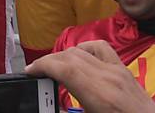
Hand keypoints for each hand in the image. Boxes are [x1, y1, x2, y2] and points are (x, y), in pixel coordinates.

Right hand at [26, 40, 154, 112]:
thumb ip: (68, 110)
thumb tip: (48, 104)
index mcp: (99, 95)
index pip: (63, 67)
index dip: (41, 65)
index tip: (30, 72)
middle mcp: (109, 78)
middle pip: (69, 56)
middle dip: (48, 62)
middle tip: (38, 74)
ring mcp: (119, 72)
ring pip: (82, 50)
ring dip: (63, 55)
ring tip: (55, 68)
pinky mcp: (125, 71)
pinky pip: (101, 48)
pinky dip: (85, 49)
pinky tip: (80, 58)